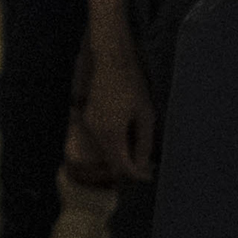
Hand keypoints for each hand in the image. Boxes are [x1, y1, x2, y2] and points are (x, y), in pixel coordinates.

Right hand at [80, 27, 153, 182]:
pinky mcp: (88, 118)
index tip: (150, 175)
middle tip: (148, 164)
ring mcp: (89, 125)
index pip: (122, 166)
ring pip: (106, 151)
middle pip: (112, 161)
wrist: (110, 62)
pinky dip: (113, 143)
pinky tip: (127, 134)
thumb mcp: (145, 115)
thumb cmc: (132, 85)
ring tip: (139, 149)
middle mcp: (96, 133)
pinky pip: (101, 139)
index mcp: (111, 134)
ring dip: (121, 154)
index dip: (137, 174)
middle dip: (129, 166)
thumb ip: (144, 143)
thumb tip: (143, 165)